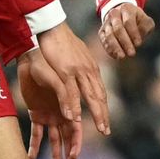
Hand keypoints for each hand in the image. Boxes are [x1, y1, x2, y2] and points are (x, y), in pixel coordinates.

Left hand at [18, 46, 80, 158]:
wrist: (32, 55)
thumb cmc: (48, 64)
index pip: (75, 130)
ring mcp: (50, 114)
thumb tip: (73, 118)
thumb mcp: (58, 79)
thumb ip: (65, 96)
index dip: (76, 145)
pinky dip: (34, 146)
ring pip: (53, 140)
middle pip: (67, 139)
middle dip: (69, 156)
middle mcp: (62, 113)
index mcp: (70, 107)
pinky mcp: (36, 112)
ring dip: (55, 155)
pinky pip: (36, 133)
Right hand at [37, 21, 111, 145]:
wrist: (53, 27)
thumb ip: (84, 66)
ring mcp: (79, 72)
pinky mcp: (66, 71)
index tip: (105, 121)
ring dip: (96, 113)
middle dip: (103, 114)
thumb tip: (88, 72)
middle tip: (106, 131)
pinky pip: (72, 92)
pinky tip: (75, 117)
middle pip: (99, 96)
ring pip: (90, 96)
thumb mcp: (77, 55)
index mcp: (90, 69)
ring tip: (100, 128)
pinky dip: (74, 106)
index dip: (103, 107)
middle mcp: (88, 71)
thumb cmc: (62, 41)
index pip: (100, 91)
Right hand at [98, 2, 154, 60]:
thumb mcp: (145, 20)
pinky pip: (104, 40)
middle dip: (125, 42)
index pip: (128, 22)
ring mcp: (107, 22)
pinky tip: (115, 56)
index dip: (134, 33)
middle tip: (131, 53)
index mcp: (126, 9)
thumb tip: (140, 35)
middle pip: (118, 29)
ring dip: (116, 47)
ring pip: (109, 35)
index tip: (139, 44)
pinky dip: (109, 49)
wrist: (123, 15)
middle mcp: (114, 14)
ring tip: (122, 56)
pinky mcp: (102, 31)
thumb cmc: (137, 20)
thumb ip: (145, 27)